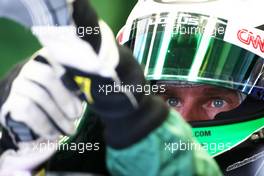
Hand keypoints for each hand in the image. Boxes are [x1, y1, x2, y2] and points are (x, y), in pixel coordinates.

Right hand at [0, 55, 82, 170]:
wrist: (26, 108)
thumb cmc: (55, 96)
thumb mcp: (68, 87)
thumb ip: (78, 84)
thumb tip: (92, 86)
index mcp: (48, 59)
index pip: (59, 56)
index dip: (73, 64)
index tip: (88, 77)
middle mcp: (30, 67)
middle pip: (47, 76)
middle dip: (65, 98)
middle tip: (77, 115)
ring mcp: (19, 84)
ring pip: (40, 96)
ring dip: (58, 116)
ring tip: (70, 129)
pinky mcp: (12, 102)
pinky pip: (29, 112)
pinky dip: (44, 125)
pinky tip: (54, 134)